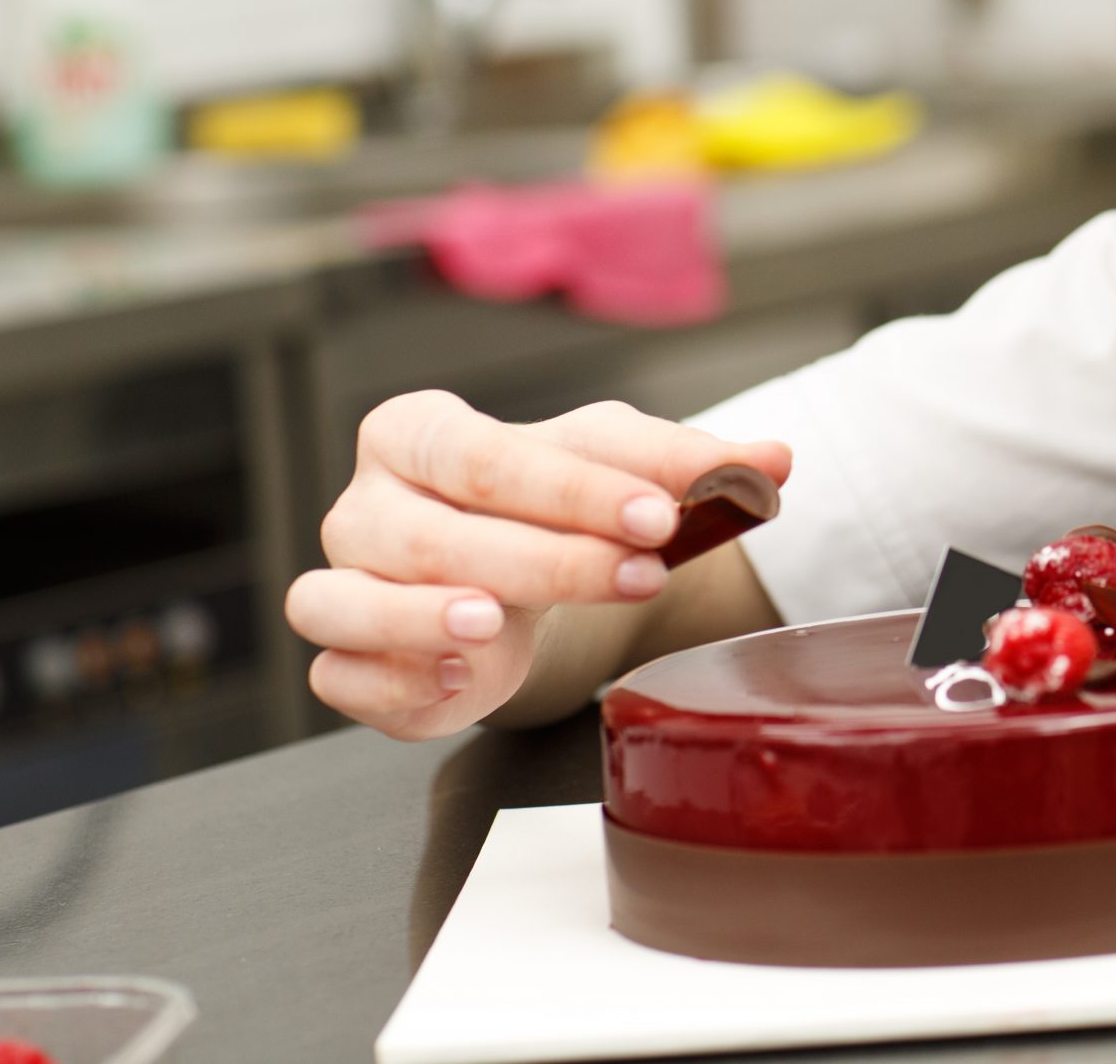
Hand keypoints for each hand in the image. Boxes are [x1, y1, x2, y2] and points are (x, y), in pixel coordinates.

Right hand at [285, 392, 791, 741]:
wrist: (515, 579)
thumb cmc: (552, 505)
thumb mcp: (621, 470)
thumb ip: (691, 464)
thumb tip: (775, 460)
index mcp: (420, 432)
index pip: (487, 455)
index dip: (575, 490)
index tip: (659, 516)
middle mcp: (368, 505)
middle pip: (431, 530)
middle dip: (542, 557)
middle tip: (637, 575)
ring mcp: (343, 584)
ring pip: (345, 600)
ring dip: (419, 616)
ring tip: (493, 624)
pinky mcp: (348, 663)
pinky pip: (340, 677)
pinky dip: (391, 682)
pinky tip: (458, 680)